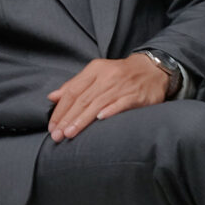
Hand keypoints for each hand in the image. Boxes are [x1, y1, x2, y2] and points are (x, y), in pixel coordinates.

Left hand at [47, 53, 171, 138]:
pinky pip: (121, 104)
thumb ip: (74, 85)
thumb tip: (52, 97)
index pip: (73, 91)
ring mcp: (122, 86)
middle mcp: (107, 77)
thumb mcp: (96, 73)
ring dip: (82, 120)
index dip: (61, 109)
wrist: (152, 69)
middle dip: (68, 118)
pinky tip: (100, 119)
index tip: (52, 126)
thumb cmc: (120, 75)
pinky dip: (110, 111)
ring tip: (70, 133)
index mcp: (95, 70)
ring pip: (98, 104)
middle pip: (83, 99)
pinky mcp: (136, 96)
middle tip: (57, 135)